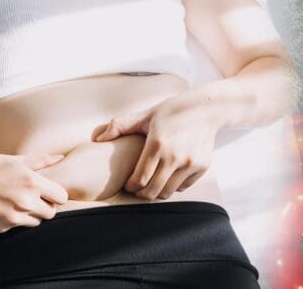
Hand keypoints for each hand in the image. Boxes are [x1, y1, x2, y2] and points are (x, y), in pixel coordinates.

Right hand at [0, 152, 68, 231]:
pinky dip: (12, 219)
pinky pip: (16, 226)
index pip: (61, 198)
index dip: (56, 195)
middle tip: (31, 197)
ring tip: (14, 200)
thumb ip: (41, 161)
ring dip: (30, 214)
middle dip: (45, 206)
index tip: (48, 192)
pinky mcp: (0, 227)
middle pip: (51, 213)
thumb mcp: (15, 160)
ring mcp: (13, 217)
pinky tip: (0, 206)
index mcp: (32, 183)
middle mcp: (25, 202)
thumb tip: (60, 158)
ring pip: (35, 222)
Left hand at [93, 99, 216, 199]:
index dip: (131, 187)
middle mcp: (174, 156)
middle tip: (138, 189)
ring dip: (157, 192)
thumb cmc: (171, 112)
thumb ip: (119, 126)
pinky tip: (169, 176)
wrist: (205, 109)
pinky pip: (183, 187)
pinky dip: (174, 186)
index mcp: (157, 144)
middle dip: (142, 194)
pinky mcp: (202, 167)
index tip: (128, 184)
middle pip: (153, 191)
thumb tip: (97, 139)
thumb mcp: (144, 116)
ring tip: (152, 185)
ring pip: (168, 192)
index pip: (140, 179)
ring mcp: (190, 163)